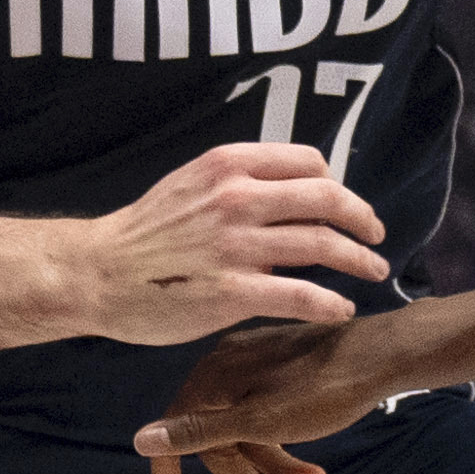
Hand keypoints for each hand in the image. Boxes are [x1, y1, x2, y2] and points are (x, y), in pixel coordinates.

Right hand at [81, 143, 385, 348]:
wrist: (97, 273)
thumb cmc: (147, 234)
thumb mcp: (191, 185)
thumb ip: (240, 186)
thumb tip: (292, 203)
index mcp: (229, 165)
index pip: (310, 163)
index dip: (337, 185)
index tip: (344, 207)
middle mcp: (237, 198)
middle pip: (328, 199)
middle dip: (363, 219)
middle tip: (377, 237)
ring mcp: (236, 245)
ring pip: (323, 245)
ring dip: (360, 261)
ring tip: (375, 273)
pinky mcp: (232, 292)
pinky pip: (302, 295)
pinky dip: (332, 304)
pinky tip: (341, 311)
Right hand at [127, 315, 381, 473]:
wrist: (386, 352)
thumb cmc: (324, 390)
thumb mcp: (260, 421)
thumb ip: (200, 433)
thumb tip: (139, 441)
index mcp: (212, 378)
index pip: (174, 436)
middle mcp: (226, 367)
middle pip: (219, 439)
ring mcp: (255, 365)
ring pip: (248, 430)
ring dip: (276, 464)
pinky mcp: (282, 368)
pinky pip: (268, 415)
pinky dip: (286, 442)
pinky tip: (314, 461)